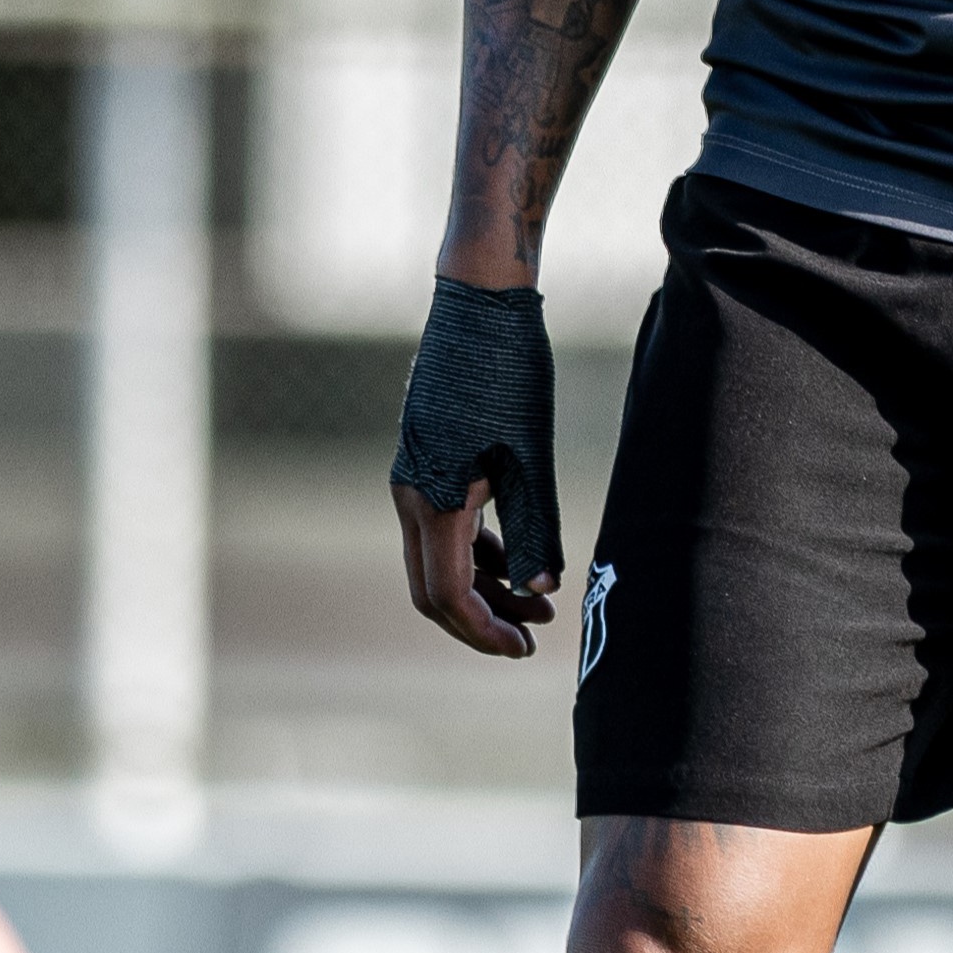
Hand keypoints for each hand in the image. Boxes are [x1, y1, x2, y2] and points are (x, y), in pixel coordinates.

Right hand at [393, 276, 565, 657]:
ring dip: (484, 588)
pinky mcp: (426, 459)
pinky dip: (477, 552)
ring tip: (539, 607)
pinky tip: (519, 562)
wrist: (480, 303)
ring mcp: (413, 476)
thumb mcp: (533, 457)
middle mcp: (410, 492)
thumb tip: (542, 594)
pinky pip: (442, 526)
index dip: (484, 631)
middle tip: (531, 640)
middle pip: (432, 588)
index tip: (525, 649)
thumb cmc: (511, 373)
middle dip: (479, 620)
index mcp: (433, 498)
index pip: (448, 593)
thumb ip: (536, 529)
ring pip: (438, 558)